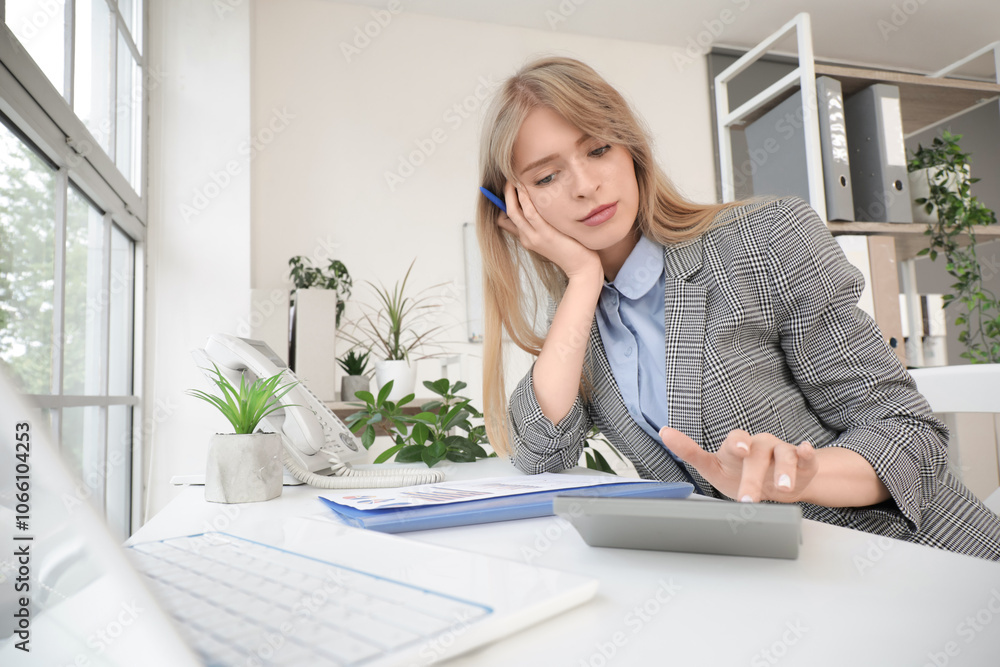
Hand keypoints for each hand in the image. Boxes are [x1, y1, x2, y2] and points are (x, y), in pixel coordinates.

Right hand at [494, 182, 600, 279]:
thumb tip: (542, 205)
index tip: (509, 188)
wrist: (581, 267)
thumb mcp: (553, 235)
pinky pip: (530, 213)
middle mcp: (527, 238)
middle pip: (507, 213)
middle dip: (506, 194)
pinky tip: (526, 188)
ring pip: (515, 211)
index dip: (504, 202)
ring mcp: (534, 237)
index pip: (506, 220)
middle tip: (509, 178)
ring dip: (512, 193)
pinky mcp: (545, 235)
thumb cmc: (572, 249)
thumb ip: (544, 223)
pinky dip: (525, 199)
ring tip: (515, 179)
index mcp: (527, 238)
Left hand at [659, 427, 817, 503]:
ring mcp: (781, 451)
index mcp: (738, 446)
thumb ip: (690, 452)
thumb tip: (664, 432)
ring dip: (784, 470)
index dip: (737, 443)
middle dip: (753, 478)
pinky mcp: (803, 462)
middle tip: (748, 500)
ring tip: (782, 488)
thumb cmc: (737, 473)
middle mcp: (759, 445)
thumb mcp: (712, 467)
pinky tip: (806, 452)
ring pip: (785, 455)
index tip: (738, 450)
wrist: (772, 485)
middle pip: (757, 455)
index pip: (735, 439)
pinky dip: (807, 454)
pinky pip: (806, 456)